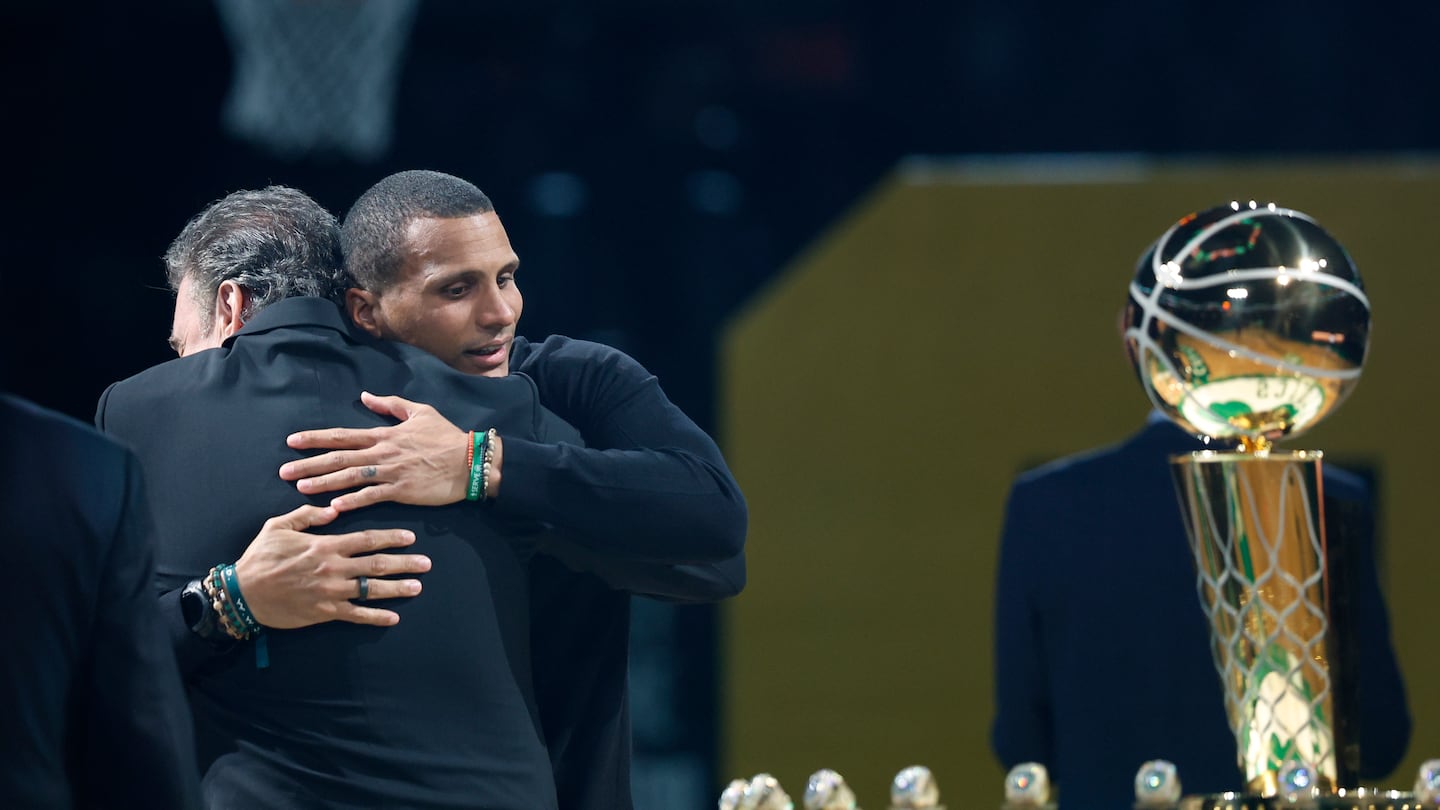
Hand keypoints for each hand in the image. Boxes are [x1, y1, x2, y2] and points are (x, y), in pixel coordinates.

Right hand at [232, 504, 429, 628]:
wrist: (243, 593)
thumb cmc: (260, 557)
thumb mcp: (278, 526)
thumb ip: (307, 515)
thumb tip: (333, 510)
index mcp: (325, 546)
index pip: (366, 539)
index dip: (391, 538)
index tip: (411, 537)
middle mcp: (334, 568)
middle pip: (377, 564)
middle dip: (404, 563)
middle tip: (427, 563)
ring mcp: (331, 591)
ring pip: (371, 590)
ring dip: (397, 589)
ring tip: (418, 587)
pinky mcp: (325, 612)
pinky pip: (356, 615)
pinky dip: (376, 617)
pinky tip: (394, 617)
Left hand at [280, 391, 493, 511]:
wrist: (470, 461)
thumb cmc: (447, 437)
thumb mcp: (420, 412)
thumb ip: (391, 405)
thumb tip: (365, 396)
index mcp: (384, 434)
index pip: (343, 436)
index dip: (316, 438)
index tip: (292, 441)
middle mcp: (382, 453)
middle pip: (339, 458)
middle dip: (309, 464)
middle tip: (283, 472)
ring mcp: (390, 472)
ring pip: (350, 477)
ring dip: (323, 482)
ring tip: (301, 488)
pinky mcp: (401, 490)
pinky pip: (371, 496)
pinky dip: (352, 501)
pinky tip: (334, 506)